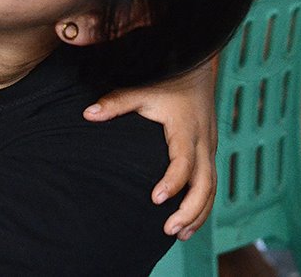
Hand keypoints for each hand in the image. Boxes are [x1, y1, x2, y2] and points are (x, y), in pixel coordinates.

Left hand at [84, 62, 216, 237]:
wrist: (196, 66)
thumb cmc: (167, 79)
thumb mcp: (141, 89)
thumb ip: (116, 102)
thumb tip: (87, 114)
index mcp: (186, 129)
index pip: (184, 162)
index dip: (172, 181)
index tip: (155, 198)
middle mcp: (204, 142)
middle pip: (206, 183)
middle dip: (190, 209)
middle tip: (169, 229)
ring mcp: (210, 147)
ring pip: (212, 188)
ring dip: (198, 213)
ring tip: (179, 233)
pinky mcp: (210, 151)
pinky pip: (212, 183)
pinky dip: (203, 204)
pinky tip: (188, 221)